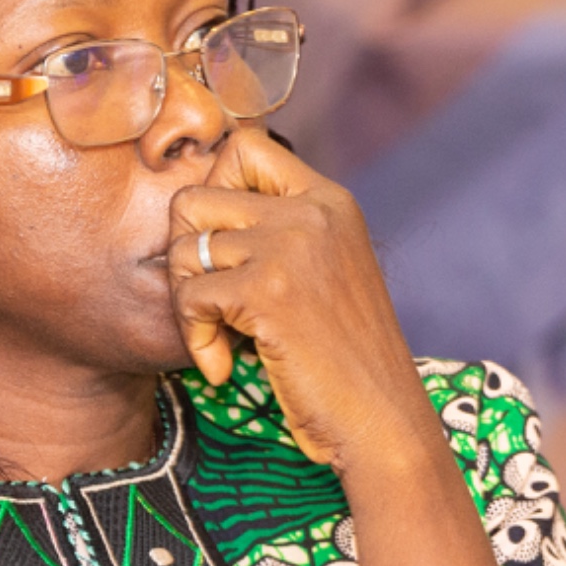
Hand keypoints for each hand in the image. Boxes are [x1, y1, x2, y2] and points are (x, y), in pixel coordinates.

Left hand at [166, 128, 436, 475]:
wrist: (382, 419)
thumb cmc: (345, 360)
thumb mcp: (326, 271)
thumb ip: (281, 232)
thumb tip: (195, 206)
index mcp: (330, 199)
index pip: (245, 147)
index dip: (213, 191)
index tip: (221, 249)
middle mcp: (312, 210)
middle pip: (194, 197)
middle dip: (184, 255)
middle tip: (205, 303)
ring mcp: (291, 245)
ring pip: (183, 247)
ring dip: (186, 303)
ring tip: (217, 338)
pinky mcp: (268, 290)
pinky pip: (189, 297)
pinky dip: (195, 338)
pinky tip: (222, 366)